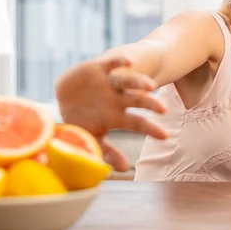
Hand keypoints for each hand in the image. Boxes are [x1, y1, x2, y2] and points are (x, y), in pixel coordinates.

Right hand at [55, 55, 167, 171]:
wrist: (65, 96)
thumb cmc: (82, 120)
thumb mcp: (92, 136)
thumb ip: (107, 152)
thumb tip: (126, 168)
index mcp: (117, 116)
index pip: (137, 123)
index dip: (150, 129)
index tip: (165, 136)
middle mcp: (117, 99)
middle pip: (137, 100)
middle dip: (149, 104)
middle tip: (163, 109)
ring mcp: (108, 83)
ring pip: (127, 81)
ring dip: (139, 82)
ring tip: (151, 86)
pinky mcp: (98, 69)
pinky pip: (112, 64)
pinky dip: (120, 62)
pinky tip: (129, 61)